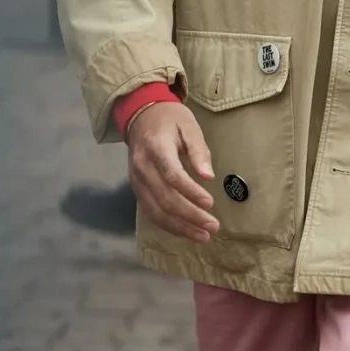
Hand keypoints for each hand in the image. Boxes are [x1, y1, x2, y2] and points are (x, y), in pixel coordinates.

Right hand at [128, 102, 219, 243]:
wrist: (141, 114)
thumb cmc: (170, 119)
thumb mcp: (188, 125)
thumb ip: (198, 150)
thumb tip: (208, 177)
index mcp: (156, 147)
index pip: (172, 175)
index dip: (191, 192)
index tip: (210, 204)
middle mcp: (142, 167)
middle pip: (165, 198)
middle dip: (190, 216)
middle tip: (213, 226)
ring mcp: (136, 181)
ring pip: (156, 211)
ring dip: (180, 227)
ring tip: (202, 236)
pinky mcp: (136, 189)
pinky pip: (150, 212)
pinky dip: (168, 225)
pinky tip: (185, 231)